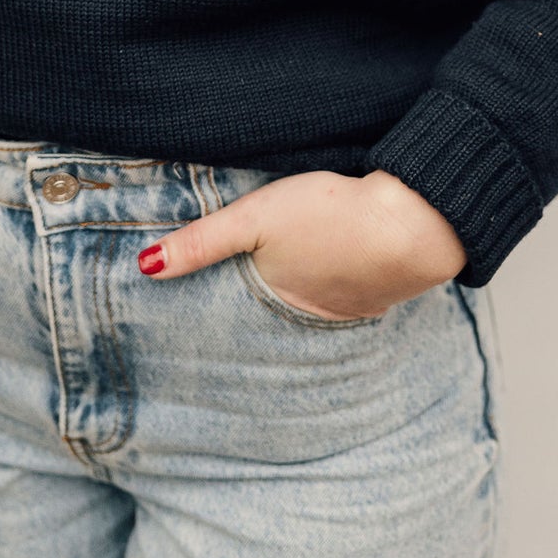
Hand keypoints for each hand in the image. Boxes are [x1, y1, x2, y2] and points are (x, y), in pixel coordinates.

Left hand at [137, 168, 466, 318]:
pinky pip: (346, 299)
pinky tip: (330, 276)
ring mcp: (351, 309)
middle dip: (252, 327)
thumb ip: (202, 241)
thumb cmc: (329, 214)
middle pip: (273, 324)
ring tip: (273, 301)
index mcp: (277, 302)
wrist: (415, 220)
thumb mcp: (255, 218)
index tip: (188, 343)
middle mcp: (312, 318)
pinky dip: (333, 291)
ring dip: (296, 308)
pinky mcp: (379, 291)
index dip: (214, 331)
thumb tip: (143, 268)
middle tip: (226, 328)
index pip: (234, 328)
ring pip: (311, 313)